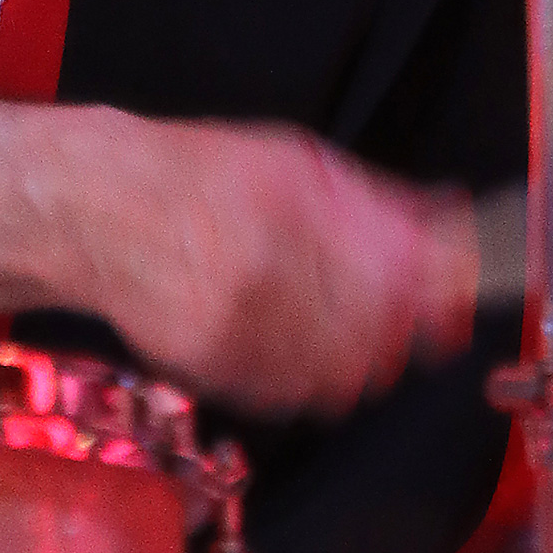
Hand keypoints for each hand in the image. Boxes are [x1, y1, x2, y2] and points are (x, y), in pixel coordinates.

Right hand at [82, 116, 477, 417]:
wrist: (98, 212)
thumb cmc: (194, 177)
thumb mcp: (293, 161)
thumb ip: (375, 203)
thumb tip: (448, 230)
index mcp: (291, 205)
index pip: (397, 275)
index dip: (438, 299)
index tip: (454, 303)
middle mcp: (263, 266)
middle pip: (377, 333)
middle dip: (403, 333)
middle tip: (407, 321)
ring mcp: (234, 323)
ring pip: (338, 373)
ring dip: (358, 358)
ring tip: (340, 326)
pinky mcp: (211, 366)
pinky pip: (289, 391)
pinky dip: (308, 376)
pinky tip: (293, 341)